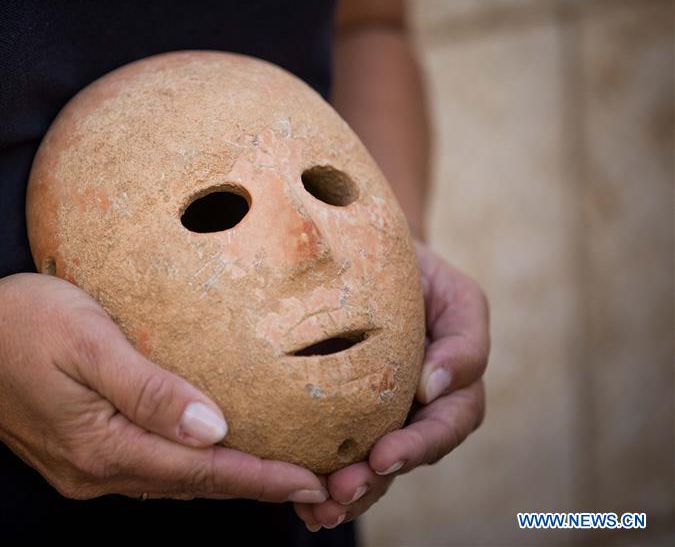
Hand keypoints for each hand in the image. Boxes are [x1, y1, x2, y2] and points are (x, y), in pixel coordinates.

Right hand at [0, 273, 326, 501]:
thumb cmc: (19, 324)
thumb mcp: (88, 342)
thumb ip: (150, 390)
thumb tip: (213, 428)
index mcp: (103, 446)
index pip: (202, 469)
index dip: (260, 477)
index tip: (311, 482)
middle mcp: (96, 471)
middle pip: (192, 484)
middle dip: (253, 485)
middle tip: (311, 483)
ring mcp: (83, 469)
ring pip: (171, 481)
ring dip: (223, 479)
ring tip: (273, 472)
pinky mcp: (76, 456)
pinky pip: (148, 470)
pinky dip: (188, 467)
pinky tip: (209, 453)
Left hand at [293, 241, 488, 529]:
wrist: (367, 252)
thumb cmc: (416, 272)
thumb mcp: (454, 294)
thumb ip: (463, 341)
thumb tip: (432, 389)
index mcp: (450, 389)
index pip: (445, 426)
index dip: (418, 446)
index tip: (383, 456)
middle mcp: (415, 411)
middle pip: (401, 458)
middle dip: (373, 482)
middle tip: (340, 493)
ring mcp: (376, 415)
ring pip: (367, 467)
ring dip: (345, 493)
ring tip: (316, 510)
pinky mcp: (338, 414)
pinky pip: (331, 450)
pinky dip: (316, 478)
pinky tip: (297, 503)